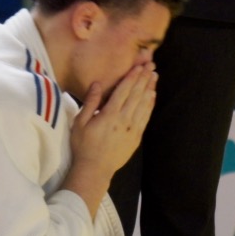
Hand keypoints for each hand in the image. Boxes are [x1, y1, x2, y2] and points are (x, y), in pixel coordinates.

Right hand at [65, 64, 157, 214]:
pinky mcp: (136, 137)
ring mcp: (132, 129)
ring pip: (143, 104)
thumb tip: (96, 84)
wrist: (94, 169)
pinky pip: (146, 117)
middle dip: (144, 78)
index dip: (132, 77)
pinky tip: (152, 96)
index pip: (123, 91)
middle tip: (151, 65)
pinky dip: (150, 105)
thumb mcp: (80, 123)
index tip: (139, 66)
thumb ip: (90, 102)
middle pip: (136, 95)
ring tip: (154, 76)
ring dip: (149, 89)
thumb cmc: (83, 145)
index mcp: (109, 115)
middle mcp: (123, 120)